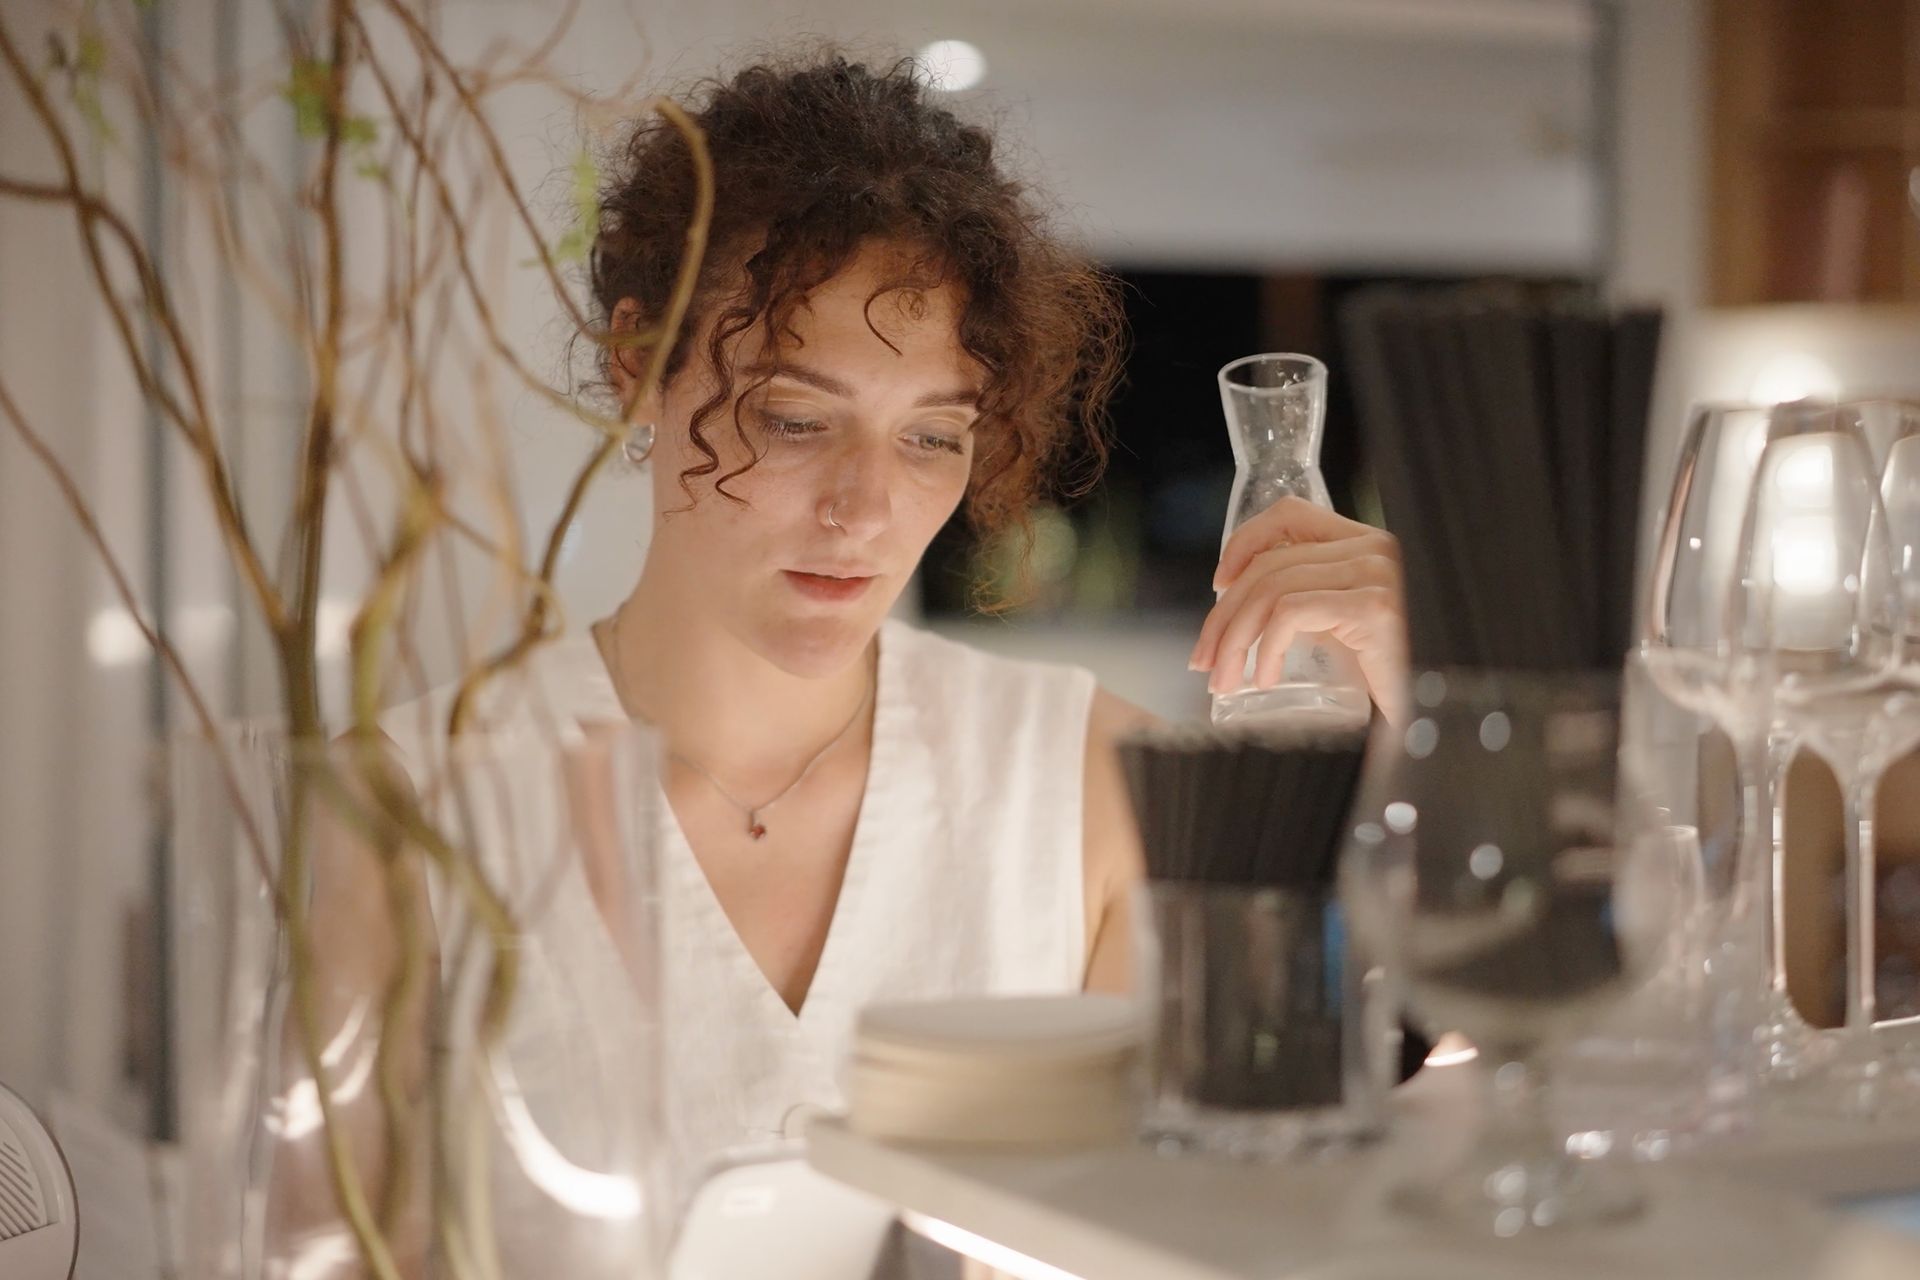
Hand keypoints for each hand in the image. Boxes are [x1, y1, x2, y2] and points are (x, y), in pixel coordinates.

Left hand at [1188, 497, 1409, 724]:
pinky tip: (1263, 678)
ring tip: (1226, 679)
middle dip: (1224, 616)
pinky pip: (1292, 614)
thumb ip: (1307, 607)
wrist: (1438, 712)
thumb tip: (1239, 615)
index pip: (1291, 513)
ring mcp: (1376, 574)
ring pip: (1272, 590)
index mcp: (1365, 544)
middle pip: (1270, 564)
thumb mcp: (1344, 628)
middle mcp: (1374, 548)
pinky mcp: (1373, 608)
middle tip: (1205, 661)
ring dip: (1235, 639)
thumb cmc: (1395, 676)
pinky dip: (1266, 648)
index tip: (1219, 585)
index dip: (1244, 541)